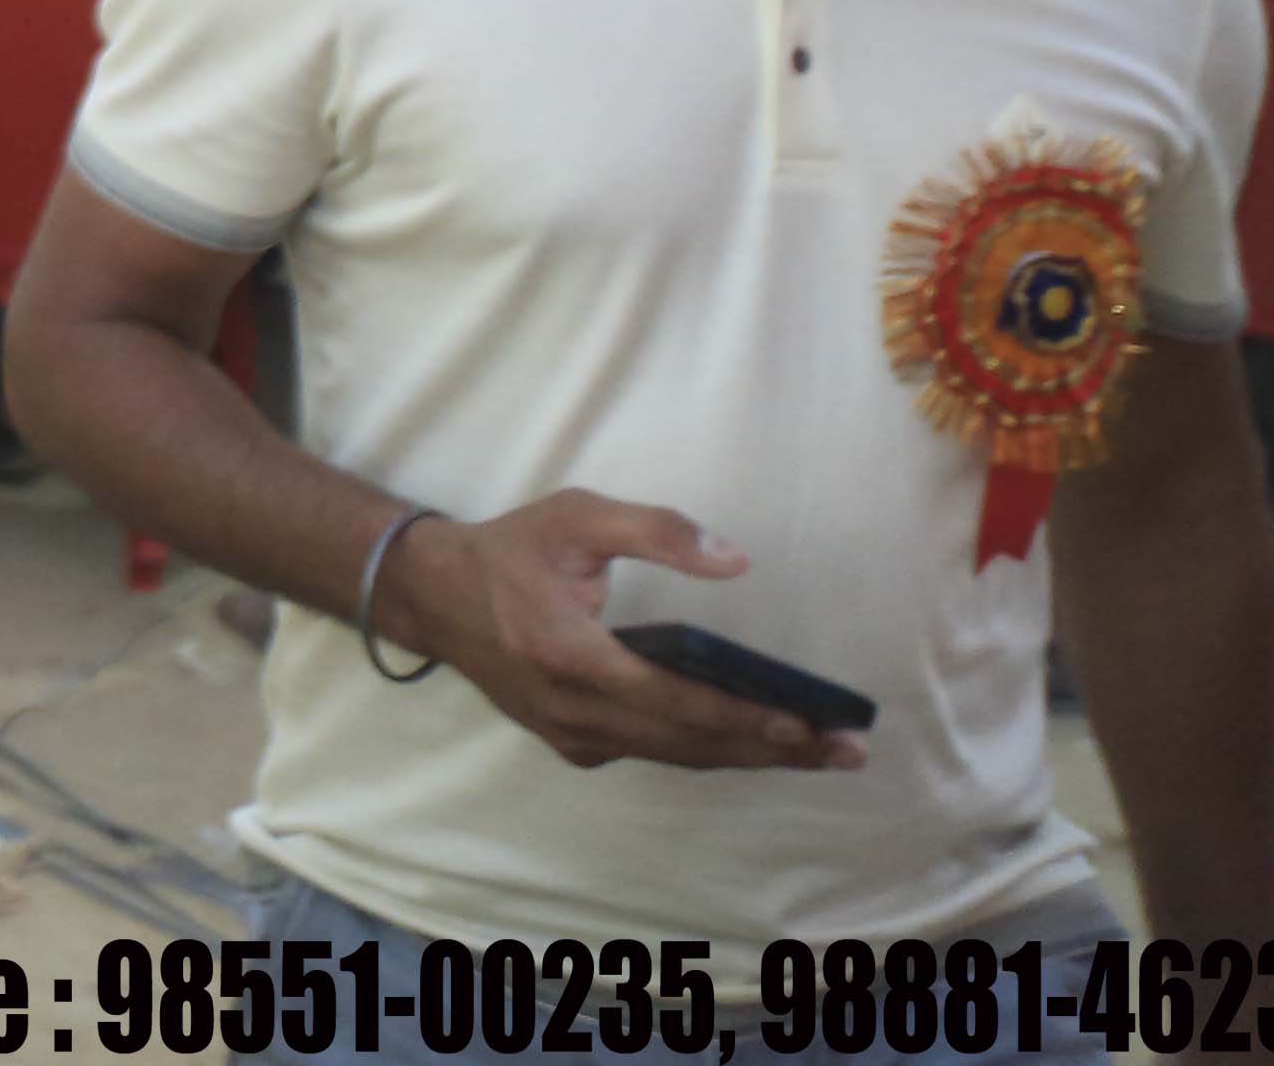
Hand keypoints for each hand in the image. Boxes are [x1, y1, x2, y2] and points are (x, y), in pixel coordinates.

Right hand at [382, 497, 861, 773]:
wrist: (431, 595)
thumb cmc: (508, 550)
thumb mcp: (575, 517)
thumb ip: (655, 531)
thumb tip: (734, 559)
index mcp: (571, 658)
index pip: (676, 703)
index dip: (743, 719)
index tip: (805, 727)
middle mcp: (573, 713)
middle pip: (689, 744)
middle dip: (770, 750)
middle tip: (842, 751)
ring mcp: (571, 736)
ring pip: (675, 757)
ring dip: (747, 757)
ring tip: (813, 754)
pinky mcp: (571, 744)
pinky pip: (652, 753)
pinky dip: (704, 750)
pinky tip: (747, 743)